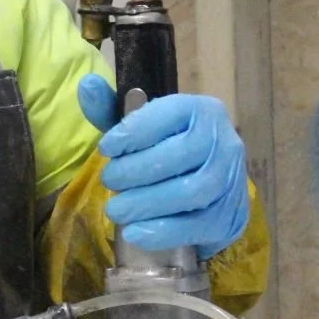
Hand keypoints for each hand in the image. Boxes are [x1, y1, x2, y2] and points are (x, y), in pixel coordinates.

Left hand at [78, 74, 248, 258]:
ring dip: (146, 203)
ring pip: (191, 191)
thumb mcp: (141, 126)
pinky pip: (197, 225)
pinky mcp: (229, 214)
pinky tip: (134, 232)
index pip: (168, 114)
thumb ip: (112, 109)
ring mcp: (231, 179)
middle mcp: (223, 140)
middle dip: (135, 171)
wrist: (211, 185)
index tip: (106, 149)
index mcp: (201, 110)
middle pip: (179, 155)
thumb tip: (87, 86)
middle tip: (109, 181)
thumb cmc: (168, 148)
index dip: (132, 132)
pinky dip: (162, 231)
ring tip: (116, 210)